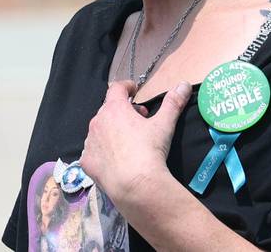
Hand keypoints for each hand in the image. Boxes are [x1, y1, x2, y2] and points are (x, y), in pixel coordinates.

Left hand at [80, 80, 191, 205]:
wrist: (135, 186)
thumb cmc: (149, 150)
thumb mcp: (164, 124)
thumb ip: (173, 102)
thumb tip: (184, 85)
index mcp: (114, 108)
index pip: (117, 88)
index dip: (127, 87)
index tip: (134, 90)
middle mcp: (98, 121)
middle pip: (109, 109)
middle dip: (123, 111)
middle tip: (139, 120)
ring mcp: (90, 142)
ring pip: (100, 129)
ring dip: (111, 130)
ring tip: (127, 141)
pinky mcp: (86, 161)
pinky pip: (93, 150)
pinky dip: (102, 150)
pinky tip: (115, 159)